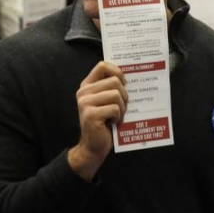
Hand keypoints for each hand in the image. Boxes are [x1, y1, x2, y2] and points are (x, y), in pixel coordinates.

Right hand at [67, 61, 126, 181]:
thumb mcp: (105, 101)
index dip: (117, 71)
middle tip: (121, 107)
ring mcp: (85, 103)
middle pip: (114, 81)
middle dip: (124, 95)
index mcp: (87, 85)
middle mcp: (83, 92)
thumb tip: (129, 74)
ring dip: (122, 107)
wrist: (93, 146)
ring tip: (116, 116)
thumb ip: (111, 87)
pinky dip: (118, 117)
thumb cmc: (104, 122)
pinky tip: (112, 123)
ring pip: (116, 94)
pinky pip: (115, 108)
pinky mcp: (90, 115)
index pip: (102, 65)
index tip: (124, 83)